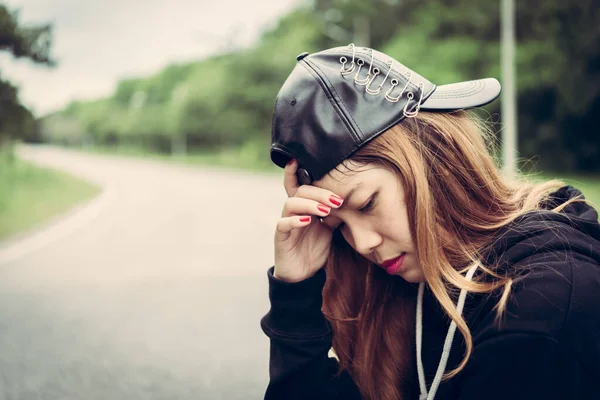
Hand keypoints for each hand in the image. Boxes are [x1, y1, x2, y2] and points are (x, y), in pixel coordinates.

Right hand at [273, 159, 343, 282]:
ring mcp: (285, 223)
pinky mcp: (280, 237)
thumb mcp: (329, 227)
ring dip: (310, 204)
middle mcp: (292, 211)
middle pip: (300, 191)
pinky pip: (283, 223)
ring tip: (325, 210)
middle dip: (319, 192)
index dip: (295, 172)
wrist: (304, 274)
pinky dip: (295, 220)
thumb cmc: (315, 248)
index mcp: (304, 206)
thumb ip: (334, 212)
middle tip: (337, 200)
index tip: (299, 159)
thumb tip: (351, 197)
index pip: (298, 185)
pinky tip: (307, 221)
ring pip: (291, 203)